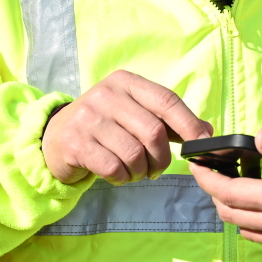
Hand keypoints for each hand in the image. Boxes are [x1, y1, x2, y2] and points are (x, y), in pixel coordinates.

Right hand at [42, 70, 210, 183]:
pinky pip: (114, 168)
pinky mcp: (75, 143)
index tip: (203, 143)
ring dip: (141, 171)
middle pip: (153, 132)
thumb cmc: (105, 126)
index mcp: (126, 82)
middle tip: (157, 169)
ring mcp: (88, 118)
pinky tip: (118, 175)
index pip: (166, 100)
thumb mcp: (133, 113)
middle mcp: (106, 95)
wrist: (55, 136)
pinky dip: (123, 178)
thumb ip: (167, 120)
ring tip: (135, 172)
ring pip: (134, 154)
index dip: (189, 124)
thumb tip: (206, 132)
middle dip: (162, 159)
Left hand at [190, 127, 261, 259]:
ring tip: (232, 188)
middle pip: (234, 216)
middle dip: (215, 195)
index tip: (196, 164)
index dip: (208, 179)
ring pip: (251, 232)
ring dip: (235, 211)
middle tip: (209, 175)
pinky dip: (258, 224)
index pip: (231, 194)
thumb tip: (259, 137)